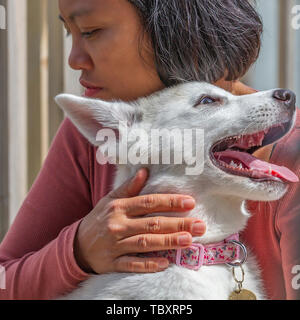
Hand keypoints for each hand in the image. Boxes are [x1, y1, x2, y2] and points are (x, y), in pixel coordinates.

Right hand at [74, 168, 205, 273]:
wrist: (76, 245)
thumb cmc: (99, 219)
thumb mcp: (110, 200)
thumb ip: (128, 187)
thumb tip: (144, 171)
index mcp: (119, 207)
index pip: (148, 202)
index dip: (169, 202)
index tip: (190, 202)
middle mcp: (118, 225)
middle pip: (151, 223)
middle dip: (177, 223)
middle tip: (200, 225)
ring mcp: (115, 245)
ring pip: (145, 243)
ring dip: (168, 242)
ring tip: (189, 240)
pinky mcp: (112, 263)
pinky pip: (132, 264)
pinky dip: (148, 264)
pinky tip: (165, 263)